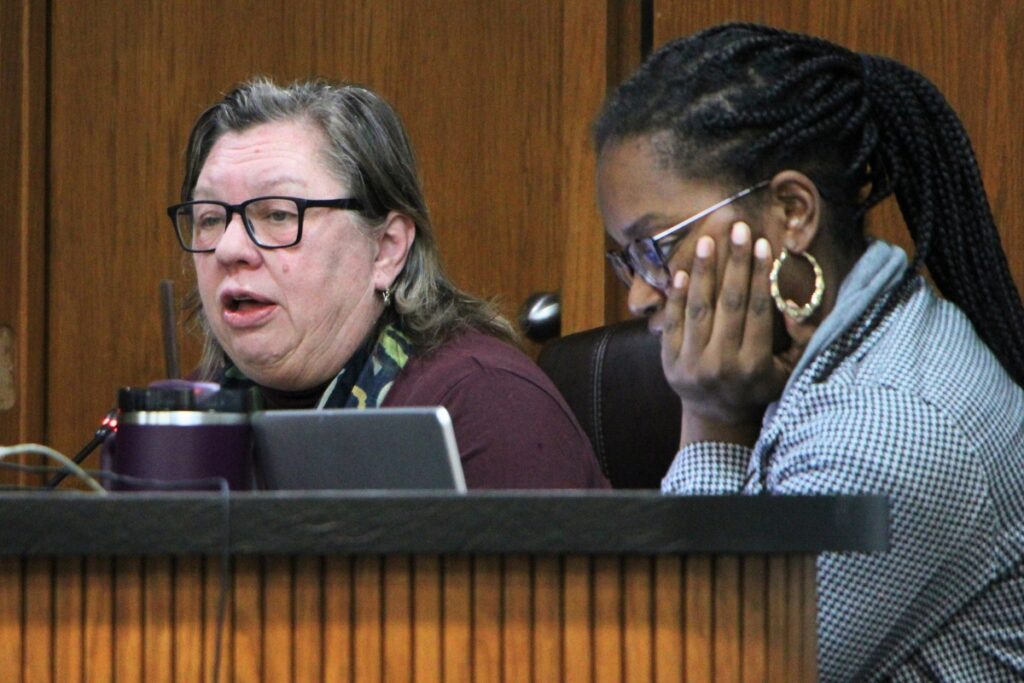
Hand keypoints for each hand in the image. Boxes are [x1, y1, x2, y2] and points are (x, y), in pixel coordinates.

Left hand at [661, 222, 799, 445]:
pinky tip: (682, 271)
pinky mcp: (670, 363)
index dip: (760, 276)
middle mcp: (722, 364)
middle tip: (738, 228)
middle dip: (735, 263)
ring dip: (703, 272)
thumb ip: (801, 341)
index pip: (758, 311)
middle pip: (730, 304)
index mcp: (754, 366)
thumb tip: (794, 308)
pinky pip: (674, 322)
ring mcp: (693, 364)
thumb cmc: (758, 387)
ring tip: (707, 241)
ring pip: (700, 309)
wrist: (716, 417)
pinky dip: (677, 296)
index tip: (762, 244)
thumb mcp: (788, 372)